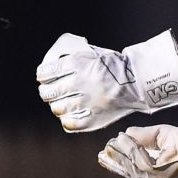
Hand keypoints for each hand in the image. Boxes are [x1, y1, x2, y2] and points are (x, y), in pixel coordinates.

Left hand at [35, 30, 177, 132]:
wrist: (136, 82)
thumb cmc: (114, 67)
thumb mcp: (93, 54)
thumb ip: (73, 60)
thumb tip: (54, 66)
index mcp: (78, 64)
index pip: (47, 71)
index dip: (41, 75)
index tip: (42, 77)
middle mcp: (80, 83)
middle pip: (49, 92)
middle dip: (45, 92)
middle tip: (47, 92)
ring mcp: (86, 102)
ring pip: (57, 108)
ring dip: (55, 106)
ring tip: (59, 104)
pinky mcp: (93, 118)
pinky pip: (70, 123)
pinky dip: (65, 120)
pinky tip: (67, 115)